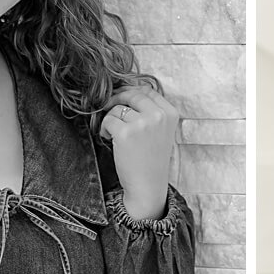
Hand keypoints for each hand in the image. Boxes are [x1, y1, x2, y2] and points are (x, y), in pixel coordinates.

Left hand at [99, 85, 178, 219]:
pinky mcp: (125, 133)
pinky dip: (104, 129)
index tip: (121, 97)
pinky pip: (107, 120)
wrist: (147, 185)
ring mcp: (142, 124)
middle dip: (116, 99)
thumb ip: (151, 110)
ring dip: (109, 118)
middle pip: (132, 94)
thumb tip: (126, 90)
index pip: (148, 89)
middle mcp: (158, 116)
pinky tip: (108, 138)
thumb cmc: (151, 158)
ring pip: (117, 108)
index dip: (131, 91)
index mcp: (170, 113)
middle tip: (108, 108)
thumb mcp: (161, 130)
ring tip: (112, 133)